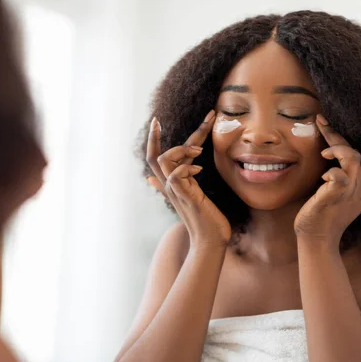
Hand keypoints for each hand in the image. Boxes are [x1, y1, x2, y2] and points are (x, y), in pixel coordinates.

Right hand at [146, 110, 231, 246]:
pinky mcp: (186, 198)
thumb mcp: (189, 197)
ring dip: (180, 150)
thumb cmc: (204, 220)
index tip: (156, 120)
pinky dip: (186, 168)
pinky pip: (176, 177)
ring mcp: (177, 192)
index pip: (156, 157)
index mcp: (172, 183)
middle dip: (156, 135)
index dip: (154, 139)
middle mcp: (171, 186)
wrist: (210, 242)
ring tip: (198, 150)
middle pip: (154, 157)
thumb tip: (151, 178)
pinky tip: (199, 168)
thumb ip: (173, 184)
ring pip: (163, 162)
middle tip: (160, 119)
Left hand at [294, 114, 360, 247]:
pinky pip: (339, 177)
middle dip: (338, 134)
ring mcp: (349, 193)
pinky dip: (331, 171)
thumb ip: (343, 175)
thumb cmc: (325, 214)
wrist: (317, 238)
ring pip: (353, 159)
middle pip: (360, 154)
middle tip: (321, 121)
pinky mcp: (334, 196)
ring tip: (323, 153)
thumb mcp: (340, 193)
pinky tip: (323, 176)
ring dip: (337, 149)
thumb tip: (333, 152)